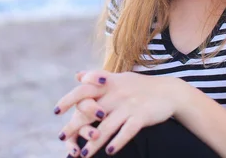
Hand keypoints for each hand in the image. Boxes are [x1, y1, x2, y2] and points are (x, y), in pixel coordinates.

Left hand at [54, 70, 179, 156]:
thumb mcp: (118, 78)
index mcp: (108, 83)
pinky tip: (109, 152)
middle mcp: (116, 93)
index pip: (84, 89)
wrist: (169, 91)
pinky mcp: (141, 117)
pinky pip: (127, 132)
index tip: (56, 112)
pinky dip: (118, 142)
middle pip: (91, 111)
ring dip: (93, 142)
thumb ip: (96, 77)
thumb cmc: (139, 86)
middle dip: (75, 126)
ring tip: (83, 155)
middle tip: (62, 138)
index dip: (69, 100)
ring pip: (106, 126)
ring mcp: (128, 105)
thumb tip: (77, 75)